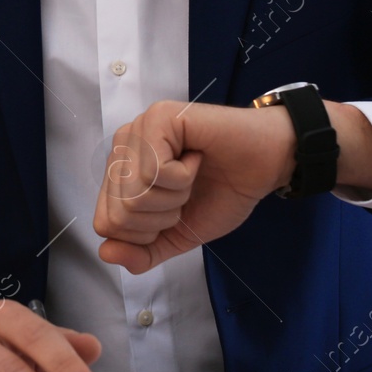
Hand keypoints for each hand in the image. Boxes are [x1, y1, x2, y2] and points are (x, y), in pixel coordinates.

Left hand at [93, 99, 371, 273]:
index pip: (105, 223)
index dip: (145, 234)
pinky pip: (154, 171)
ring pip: (135, 194)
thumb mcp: (179, 234)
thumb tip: (106, 254)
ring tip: (193, 174)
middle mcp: (120, 150)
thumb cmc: (223, 192)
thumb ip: (143, 252)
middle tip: (187, 192)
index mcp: (120, 176)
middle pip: (119, 214)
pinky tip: (197, 158)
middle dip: (163, 217)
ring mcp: (136, 131)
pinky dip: (184, 177)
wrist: (265, 164)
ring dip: (176, 197)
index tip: (175, 211)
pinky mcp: (157, 118)